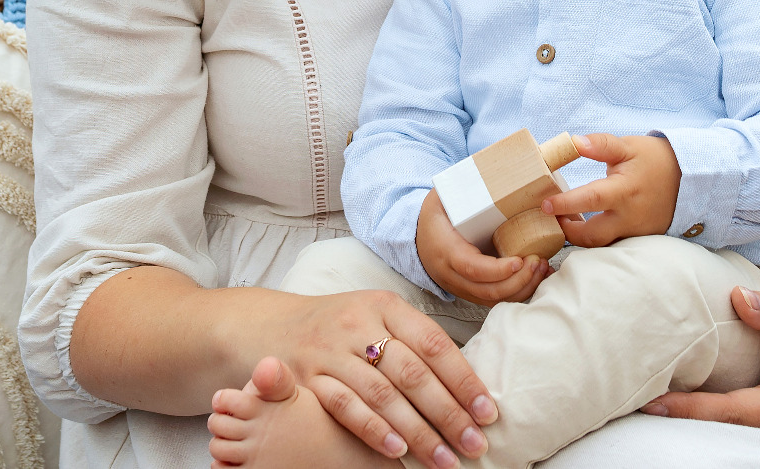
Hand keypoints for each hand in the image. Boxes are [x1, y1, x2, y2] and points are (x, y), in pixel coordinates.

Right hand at [281, 285, 500, 466]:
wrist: (273, 326)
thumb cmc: (340, 326)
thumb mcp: (377, 315)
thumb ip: (414, 342)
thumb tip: (467, 386)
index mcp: (385, 305)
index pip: (434, 344)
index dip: (464, 380)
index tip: (487, 413)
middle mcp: (358, 324)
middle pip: (412, 373)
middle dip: (448, 413)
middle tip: (473, 444)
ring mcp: (331, 351)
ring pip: (383, 394)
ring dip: (417, 431)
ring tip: (443, 458)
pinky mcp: (307, 377)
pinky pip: (345, 407)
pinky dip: (373, 430)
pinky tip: (397, 452)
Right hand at [417, 189, 550, 304]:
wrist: (419, 239)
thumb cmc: (435, 216)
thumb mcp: (440, 198)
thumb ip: (461, 187)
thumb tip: (492, 169)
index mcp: (446, 251)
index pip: (473, 268)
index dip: (498, 270)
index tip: (520, 260)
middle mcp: (452, 275)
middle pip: (488, 290)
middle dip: (518, 281)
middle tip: (538, 262)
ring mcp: (461, 288)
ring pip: (494, 299)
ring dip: (522, 288)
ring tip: (541, 268)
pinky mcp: (471, 292)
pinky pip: (496, 300)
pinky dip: (518, 292)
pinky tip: (535, 278)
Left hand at [541, 133, 679, 247]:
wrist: (688, 178)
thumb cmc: (654, 159)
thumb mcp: (627, 146)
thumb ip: (600, 144)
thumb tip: (573, 141)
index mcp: (624, 190)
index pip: (590, 200)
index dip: (565, 204)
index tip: (545, 204)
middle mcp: (629, 217)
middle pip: (592, 235)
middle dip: (568, 231)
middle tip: (553, 217)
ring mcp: (635, 232)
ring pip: (601, 245)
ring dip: (581, 237)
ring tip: (569, 221)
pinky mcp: (639, 239)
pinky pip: (614, 245)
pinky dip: (598, 239)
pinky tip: (588, 227)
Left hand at [641, 287, 759, 436]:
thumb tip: (738, 297)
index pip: (732, 412)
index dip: (692, 410)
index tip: (655, 403)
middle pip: (723, 433)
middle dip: (682, 423)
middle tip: (637, 406)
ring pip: (730, 438)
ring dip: (693, 427)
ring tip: (649, 409)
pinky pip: (738, 435)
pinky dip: (710, 425)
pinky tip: (681, 412)